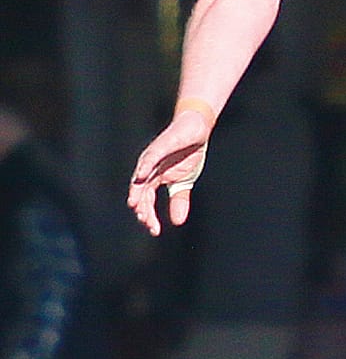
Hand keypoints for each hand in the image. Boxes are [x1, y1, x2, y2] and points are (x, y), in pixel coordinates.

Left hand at [127, 108, 211, 234]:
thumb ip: (179, 201)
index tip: (154, 230)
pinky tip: (141, 177)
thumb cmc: (188, 153)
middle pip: (140, 192)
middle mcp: (149, 169)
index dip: (150, 215)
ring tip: (136, 206)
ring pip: (141, 177)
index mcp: (154, 178)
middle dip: (143, 208)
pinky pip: (150, 157)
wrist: (197, 128)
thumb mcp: (185, 182)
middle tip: (146, 222)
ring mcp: (153, 157)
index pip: (147, 200)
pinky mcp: (161, 146)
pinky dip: (144, 167)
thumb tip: (177, 221)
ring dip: (137, 191)